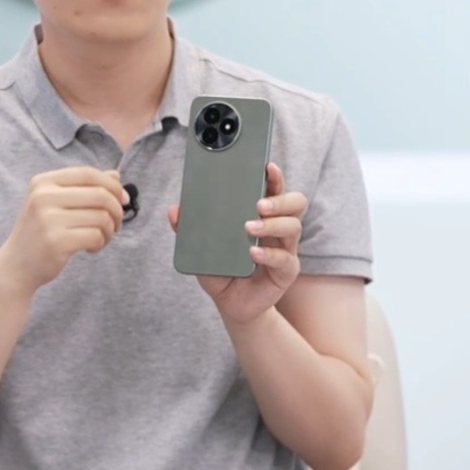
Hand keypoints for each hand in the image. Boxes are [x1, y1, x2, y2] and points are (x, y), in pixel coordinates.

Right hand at [0, 166, 127, 296]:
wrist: (16, 266)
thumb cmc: (41, 231)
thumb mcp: (56, 203)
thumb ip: (84, 188)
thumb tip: (116, 175)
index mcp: (43, 182)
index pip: (88, 173)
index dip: (112, 184)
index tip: (123, 199)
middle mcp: (43, 197)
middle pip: (100, 194)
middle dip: (117, 210)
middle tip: (116, 225)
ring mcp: (49, 219)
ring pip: (101, 217)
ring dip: (109, 230)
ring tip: (101, 239)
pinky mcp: (57, 242)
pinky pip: (95, 236)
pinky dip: (100, 243)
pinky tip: (90, 249)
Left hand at [168, 162, 304, 324]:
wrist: (231, 303)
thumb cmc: (222, 268)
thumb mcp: (201, 248)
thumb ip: (189, 229)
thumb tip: (175, 210)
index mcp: (263, 214)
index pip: (274, 189)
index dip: (275, 176)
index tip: (267, 166)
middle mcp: (278, 228)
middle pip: (295, 203)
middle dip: (279, 198)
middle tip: (258, 203)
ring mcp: (285, 248)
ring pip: (294, 226)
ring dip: (273, 223)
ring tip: (249, 227)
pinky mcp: (286, 271)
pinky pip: (285, 259)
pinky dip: (269, 253)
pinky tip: (253, 251)